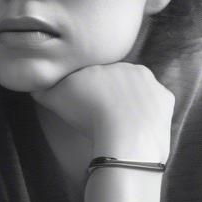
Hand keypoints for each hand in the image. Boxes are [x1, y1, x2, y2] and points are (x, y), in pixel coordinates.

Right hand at [32, 63, 173, 162]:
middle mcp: (135, 68)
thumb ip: (44, 88)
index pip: (97, 75)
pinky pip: (155, 109)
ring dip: (130, 107)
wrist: (125, 137)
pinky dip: (146, 117)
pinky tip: (135, 130)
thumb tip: (33, 84)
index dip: (89, 92)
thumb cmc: (88, 113)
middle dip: (111, 97)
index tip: (84, 108)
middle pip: (120, 83)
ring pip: (139, 94)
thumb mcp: (55, 97)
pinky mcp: (167, 104)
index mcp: (110, 64)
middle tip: (98, 118)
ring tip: (117, 127)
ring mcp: (155, 86)